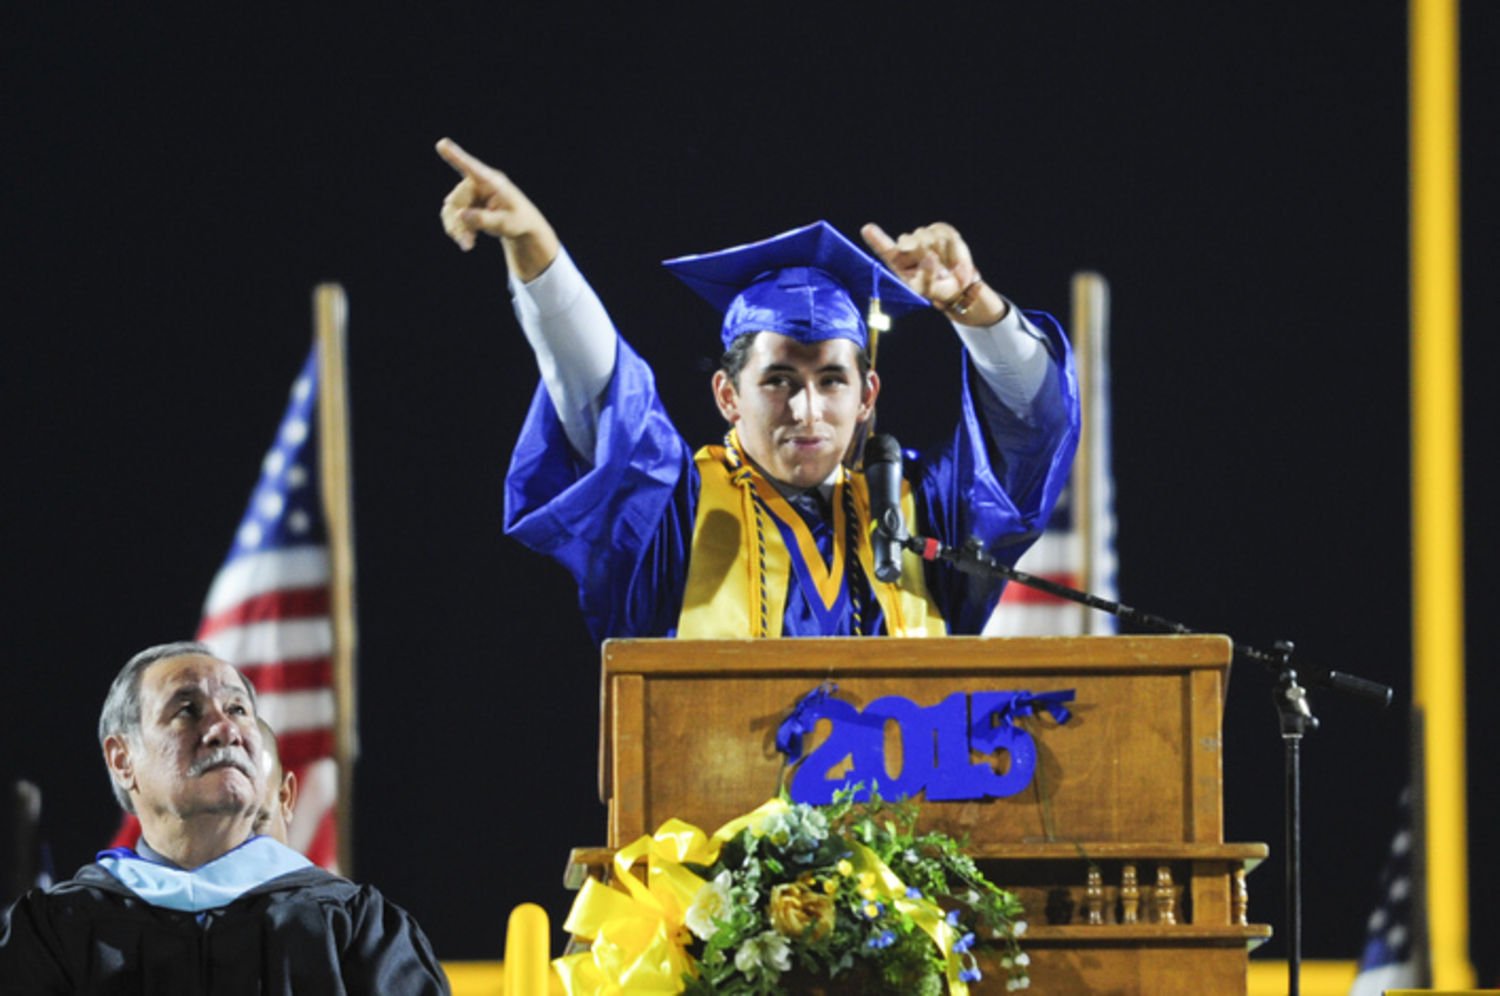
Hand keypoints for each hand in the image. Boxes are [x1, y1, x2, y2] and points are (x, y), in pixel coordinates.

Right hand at [436, 138, 558, 280]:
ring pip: (451, 209)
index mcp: (492, 181)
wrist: (520, 224)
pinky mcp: (465, 203)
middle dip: (459, 222)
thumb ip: (484, 219)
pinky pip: (452, 215)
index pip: (472, 167)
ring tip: (466, 245)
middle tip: (466, 244)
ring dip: (456, 228)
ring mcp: (470, 192)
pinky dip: (456, 229)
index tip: (442, 144)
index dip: (455, 156)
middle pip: (457, 199)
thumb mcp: (506, 224)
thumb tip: (460, 215)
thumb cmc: (518, 220)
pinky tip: (466, 241)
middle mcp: (477, 183)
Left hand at [861, 221, 1006, 325]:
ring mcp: (922, 236)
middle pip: (912, 241)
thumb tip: (930, 257)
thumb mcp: (927, 290)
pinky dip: (952, 247)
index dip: (876, 238)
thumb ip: (926, 276)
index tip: (867, 229)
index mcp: (898, 262)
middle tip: (936, 270)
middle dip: (923, 254)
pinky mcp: (938, 229)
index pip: (885, 249)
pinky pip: (945, 232)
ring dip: (941, 253)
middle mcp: (907, 246)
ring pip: (929, 236)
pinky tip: (951, 257)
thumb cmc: (936, 289)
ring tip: (945, 266)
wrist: (956, 284)